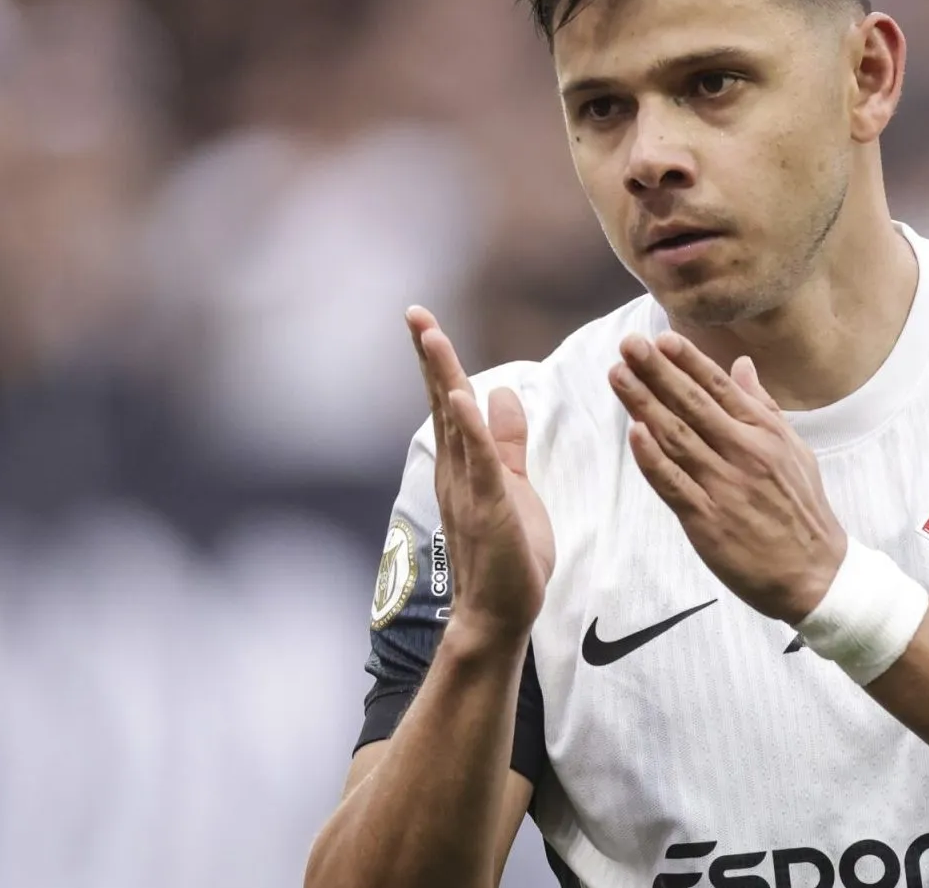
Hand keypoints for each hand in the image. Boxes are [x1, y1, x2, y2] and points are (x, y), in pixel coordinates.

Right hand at [407, 307, 554, 648]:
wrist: (500, 615)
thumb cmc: (508, 556)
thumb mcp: (513, 484)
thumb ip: (506, 442)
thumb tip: (502, 393)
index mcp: (463, 465)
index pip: (449, 401)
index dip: (437, 361)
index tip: (425, 322)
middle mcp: (456, 472)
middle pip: (440, 402)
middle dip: (429, 356)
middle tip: (415, 313)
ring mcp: (468, 489)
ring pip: (454, 423)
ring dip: (443, 377)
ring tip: (431, 335)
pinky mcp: (489, 509)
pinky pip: (478, 461)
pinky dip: (468, 427)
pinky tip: (460, 396)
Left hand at [609, 332, 846, 624]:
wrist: (816, 574)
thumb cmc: (802, 509)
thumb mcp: (794, 450)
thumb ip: (763, 406)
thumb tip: (741, 364)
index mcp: (765, 433)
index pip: (719, 388)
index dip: (688, 361)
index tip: (660, 339)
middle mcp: (745, 453)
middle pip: (692, 404)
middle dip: (657, 371)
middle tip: (628, 344)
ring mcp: (725, 486)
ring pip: (676, 437)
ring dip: (644, 404)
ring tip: (618, 375)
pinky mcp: (708, 520)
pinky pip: (674, 483)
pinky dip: (652, 458)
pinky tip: (634, 433)